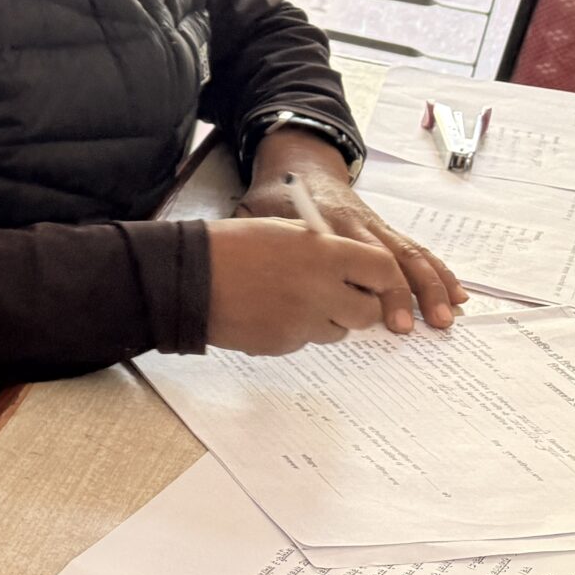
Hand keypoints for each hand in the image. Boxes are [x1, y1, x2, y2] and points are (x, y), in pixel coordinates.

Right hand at [204, 217, 419, 353]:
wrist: (185, 278)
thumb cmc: (231, 247)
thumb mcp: (284, 230)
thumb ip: (325, 248)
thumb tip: (356, 269)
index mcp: (324, 253)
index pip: (383, 270)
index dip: (389, 283)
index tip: (387, 291)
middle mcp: (320, 289)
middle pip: (368, 311)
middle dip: (360, 307)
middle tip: (340, 297)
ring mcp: (302, 321)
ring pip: (338, 331)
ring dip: (326, 319)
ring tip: (290, 300)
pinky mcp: (283, 343)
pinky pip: (305, 340)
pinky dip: (295, 330)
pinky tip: (268, 312)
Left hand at [241, 130, 464, 333]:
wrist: (300, 165)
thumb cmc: (276, 196)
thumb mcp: (260, 213)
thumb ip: (260, 239)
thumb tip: (244, 269)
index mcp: (329, 225)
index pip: (360, 258)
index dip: (375, 288)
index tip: (384, 318)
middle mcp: (360, 226)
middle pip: (393, 259)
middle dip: (411, 293)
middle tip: (423, 325)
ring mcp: (377, 228)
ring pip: (411, 256)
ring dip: (433, 286)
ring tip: (448, 316)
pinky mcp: (385, 232)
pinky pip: (416, 252)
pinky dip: (438, 273)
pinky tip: (456, 295)